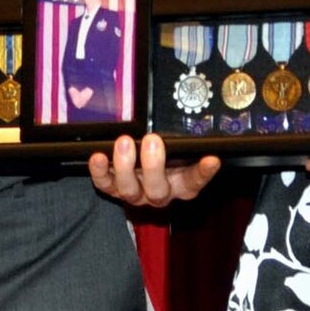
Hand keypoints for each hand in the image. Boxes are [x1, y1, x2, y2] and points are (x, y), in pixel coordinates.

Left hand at [90, 133, 220, 206]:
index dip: (204, 172)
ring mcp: (136, 194)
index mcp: (182, 183)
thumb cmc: (166, 154)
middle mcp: (160, 192)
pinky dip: (100, 171)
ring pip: (130, 190)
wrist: (139, 168)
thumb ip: (182, 141)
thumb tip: (188, 116)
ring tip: (125, 142)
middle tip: (153, 139)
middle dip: (153, 165)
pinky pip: (105, 185)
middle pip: (158, 189)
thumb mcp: (177, 147)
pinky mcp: (113, 189)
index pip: (196, 179)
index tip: (211, 159)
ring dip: (125, 166)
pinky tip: (97, 156)